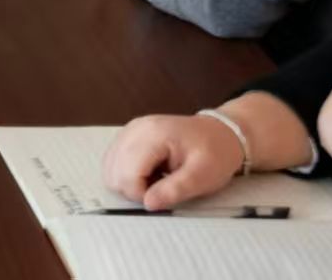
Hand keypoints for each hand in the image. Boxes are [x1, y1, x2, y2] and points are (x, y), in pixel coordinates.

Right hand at [102, 113, 246, 210]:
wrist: (221, 133)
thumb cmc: (215, 153)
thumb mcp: (203, 176)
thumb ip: (175, 189)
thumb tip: (148, 204)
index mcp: (153, 134)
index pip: (127, 174)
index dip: (141, 194)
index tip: (163, 195)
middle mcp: (136, 128)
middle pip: (114, 172)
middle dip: (134, 189)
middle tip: (161, 188)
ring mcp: (130, 129)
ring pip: (110, 168)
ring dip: (129, 182)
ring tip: (156, 180)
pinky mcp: (129, 135)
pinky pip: (114, 161)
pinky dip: (127, 174)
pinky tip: (149, 173)